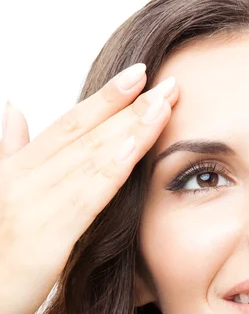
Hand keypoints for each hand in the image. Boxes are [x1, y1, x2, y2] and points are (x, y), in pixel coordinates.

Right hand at [0, 65, 178, 313]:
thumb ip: (10, 154)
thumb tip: (15, 109)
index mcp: (14, 171)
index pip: (67, 126)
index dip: (104, 99)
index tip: (139, 75)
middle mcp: (22, 180)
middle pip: (84, 133)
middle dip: (128, 105)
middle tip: (168, 81)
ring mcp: (31, 205)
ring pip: (91, 156)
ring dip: (131, 126)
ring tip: (165, 101)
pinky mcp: (45, 238)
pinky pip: (88, 195)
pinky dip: (116, 166)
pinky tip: (140, 145)